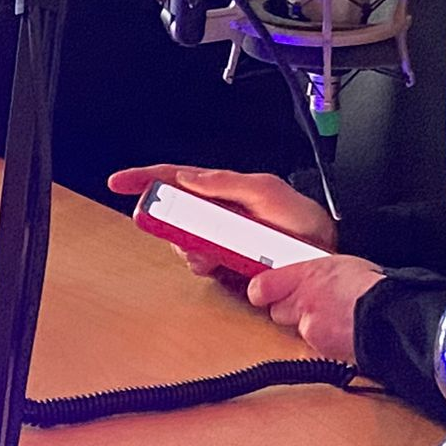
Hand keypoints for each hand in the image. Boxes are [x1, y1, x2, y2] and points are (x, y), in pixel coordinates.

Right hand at [107, 165, 337, 253]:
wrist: (325, 257)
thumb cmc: (304, 221)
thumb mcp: (266, 192)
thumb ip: (226, 184)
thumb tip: (187, 178)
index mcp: (224, 190)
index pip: (175, 179)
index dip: (145, 179)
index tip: (119, 183)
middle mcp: (218, 213)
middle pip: (172, 215)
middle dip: (170, 227)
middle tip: (188, 239)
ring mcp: (221, 239)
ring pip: (183, 243)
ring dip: (191, 251)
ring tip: (216, 255)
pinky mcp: (227, 264)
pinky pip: (200, 264)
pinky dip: (204, 266)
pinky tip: (222, 267)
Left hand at [243, 255, 382, 358]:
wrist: (394, 318)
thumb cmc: (377, 288)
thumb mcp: (344, 265)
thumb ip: (321, 273)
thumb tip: (316, 276)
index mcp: (307, 275)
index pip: (261, 287)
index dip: (261, 291)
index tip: (261, 292)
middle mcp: (303, 303)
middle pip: (278, 311)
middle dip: (291, 310)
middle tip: (314, 305)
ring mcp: (311, 330)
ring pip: (300, 331)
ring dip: (313, 327)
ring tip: (339, 319)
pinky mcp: (322, 350)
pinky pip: (318, 347)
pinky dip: (329, 343)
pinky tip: (347, 333)